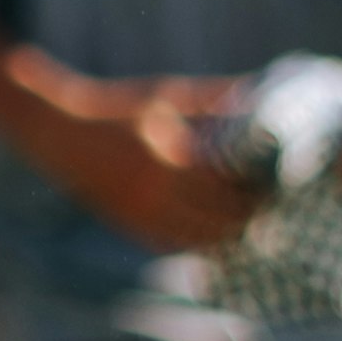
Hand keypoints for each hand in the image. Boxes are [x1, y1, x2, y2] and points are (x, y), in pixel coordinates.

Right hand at [24, 73, 263, 254]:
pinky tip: (217, 235)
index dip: (258, 193)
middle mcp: (156, 195)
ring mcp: (141, 216)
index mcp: (169, 161)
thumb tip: (257, 94)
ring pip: (200, 241)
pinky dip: (199, 244)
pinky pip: (175, 246)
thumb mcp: (166, 96)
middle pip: (220, 221)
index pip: (229, 189)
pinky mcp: (131, 227)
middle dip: (250, 218)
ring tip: (253, 228)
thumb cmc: (118, 108)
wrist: (59, 134)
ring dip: (228, 237)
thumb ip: (213, 98)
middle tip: (277, 213)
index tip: (282, 187)